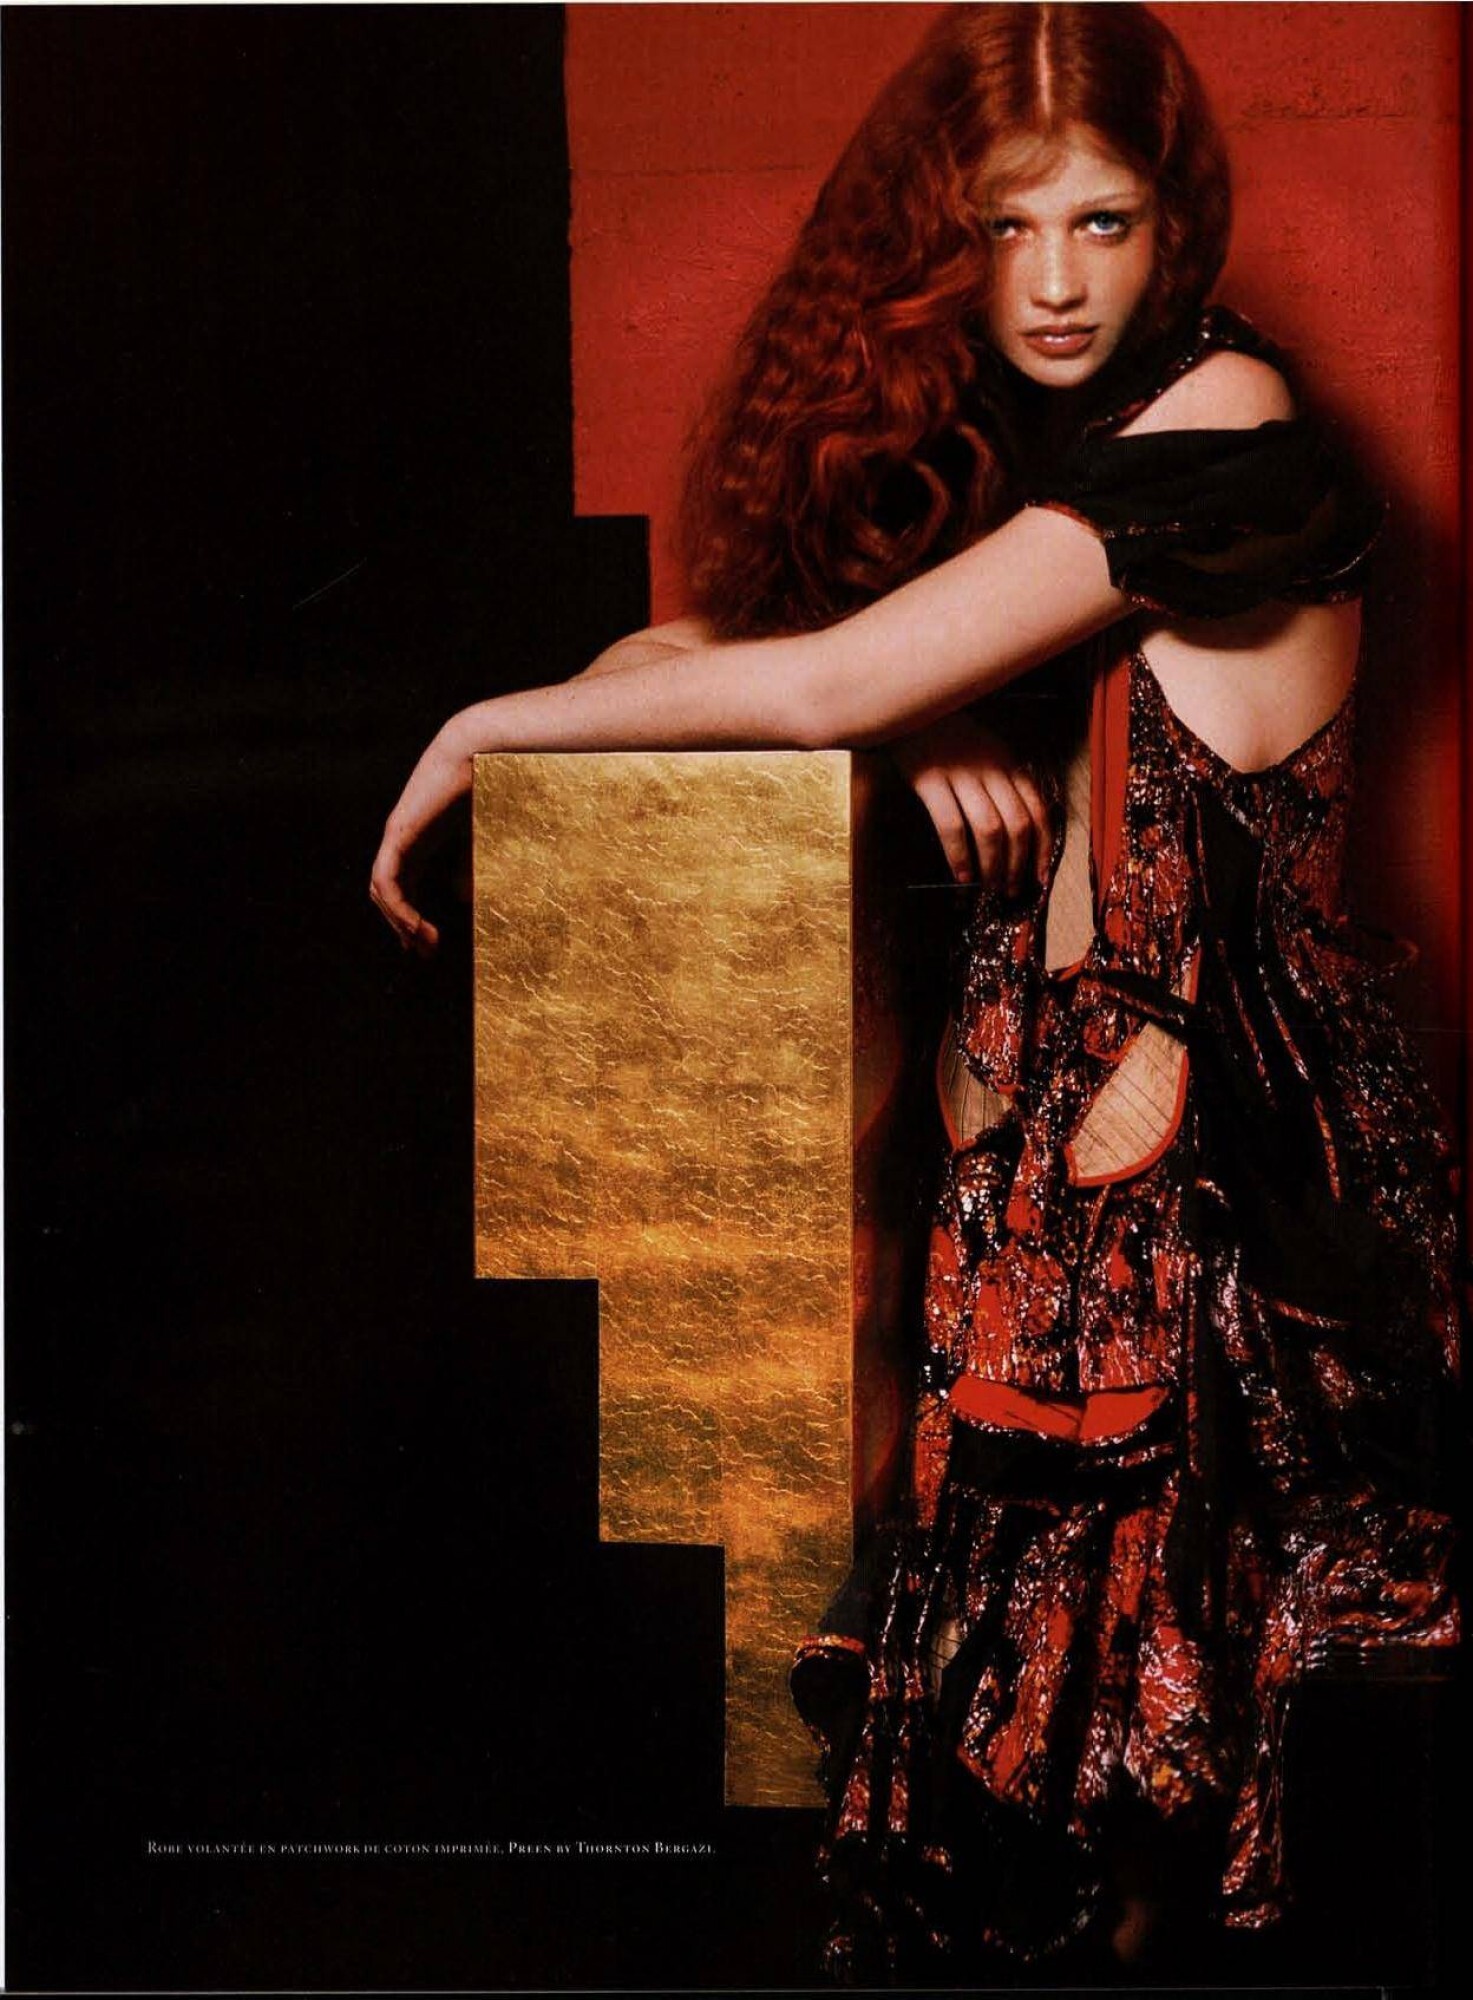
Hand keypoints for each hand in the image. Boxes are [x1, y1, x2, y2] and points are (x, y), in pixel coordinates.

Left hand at [369, 722, 474, 955]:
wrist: (479, 753)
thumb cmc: (485, 786)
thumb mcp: (477, 839)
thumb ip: (467, 867)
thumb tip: (462, 899)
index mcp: (418, 838)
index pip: (401, 884)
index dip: (408, 915)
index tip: (425, 943)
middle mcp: (401, 839)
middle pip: (388, 893)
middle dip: (402, 926)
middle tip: (423, 953)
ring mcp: (396, 836)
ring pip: (383, 891)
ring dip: (400, 923)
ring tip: (424, 945)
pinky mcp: (398, 834)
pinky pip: (388, 881)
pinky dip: (398, 908)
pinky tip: (414, 928)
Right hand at [891, 710, 1050, 894]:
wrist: (904, 706)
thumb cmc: (943, 733)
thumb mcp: (982, 748)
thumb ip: (1000, 779)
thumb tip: (1015, 829)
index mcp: (1006, 761)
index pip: (1037, 809)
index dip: (1043, 847)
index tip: (1040, 876)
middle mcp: (990, 767)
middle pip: (1018, 824)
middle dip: (1019, 864)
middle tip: (1012, 890)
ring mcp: (961, 773)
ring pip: (990, 829)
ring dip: (993, 865)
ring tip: (988, 888)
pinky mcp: (930, 780)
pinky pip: (952, 826)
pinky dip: (959, 856)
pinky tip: (960, 876)